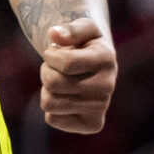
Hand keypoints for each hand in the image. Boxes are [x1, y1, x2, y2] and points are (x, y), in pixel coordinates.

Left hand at [40, 18, 116, 132]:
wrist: (96, 66)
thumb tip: (53, 33)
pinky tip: (65, 97)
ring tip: (59, 81)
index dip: (50, 55)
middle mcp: (107, 87)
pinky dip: (52, 107)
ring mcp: (101, 109)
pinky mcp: (92, 125)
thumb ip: (69, 29)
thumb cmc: (85, 43)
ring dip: (47, 89)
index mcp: (106, 58)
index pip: (66, 63)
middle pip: (54, 84)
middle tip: (55, 67)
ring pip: (50, 103)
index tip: (53, 50)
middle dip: (46, 70)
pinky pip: (52, 119)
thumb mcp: (82, 28)